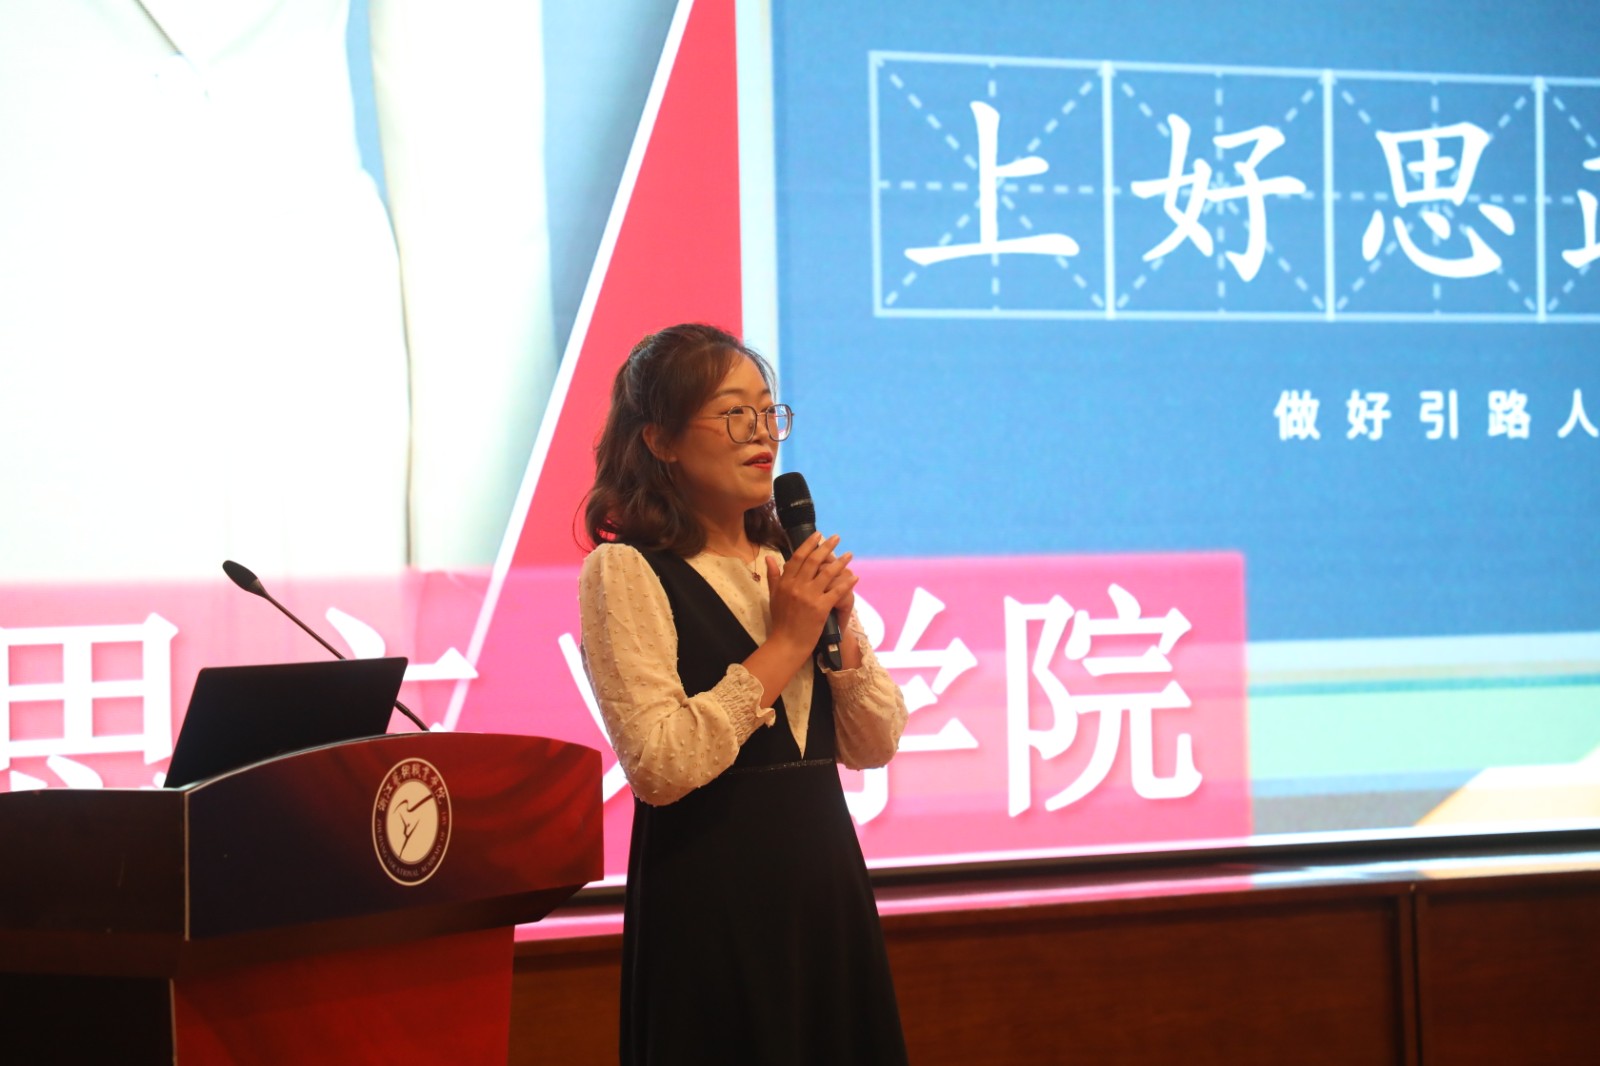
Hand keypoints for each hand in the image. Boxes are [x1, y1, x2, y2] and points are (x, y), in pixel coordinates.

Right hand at [765, 532, 853, 653]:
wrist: (787, 643)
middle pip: (813, 561)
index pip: (797, 557)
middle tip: (837, 538)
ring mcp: (809, 596)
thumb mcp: (773, 596)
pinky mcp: (821, 608)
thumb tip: (769, 557)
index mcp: (785, 582)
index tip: (818, 535)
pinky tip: (855, 577)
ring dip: (840, 562)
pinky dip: (847, 583)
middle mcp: (797, 586)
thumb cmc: (780, 621)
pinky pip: (837, 592)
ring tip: (849, 554)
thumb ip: (773, 576)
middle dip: (826, 547)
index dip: (809, 544)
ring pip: (827, 573)